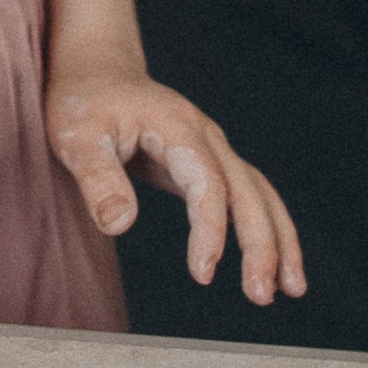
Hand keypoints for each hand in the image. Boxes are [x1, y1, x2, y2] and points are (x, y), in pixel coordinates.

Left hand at [46, 63, 306, 305]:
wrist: (96, 71)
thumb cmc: (82, 104)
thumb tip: (120, 226)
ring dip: (279, 239)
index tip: (203, 273)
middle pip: (248, 190)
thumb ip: (98, 179)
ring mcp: (212, 147)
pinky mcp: (208, 162)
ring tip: (292, 289)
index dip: (211, 229)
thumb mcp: (76, 138)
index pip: (208, 183)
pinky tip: (276, 263)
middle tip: (261, 296)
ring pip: (259, 193)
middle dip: (262, 244)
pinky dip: (267, 227)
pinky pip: (249, 195)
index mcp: (176, 127)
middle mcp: (205, 135)